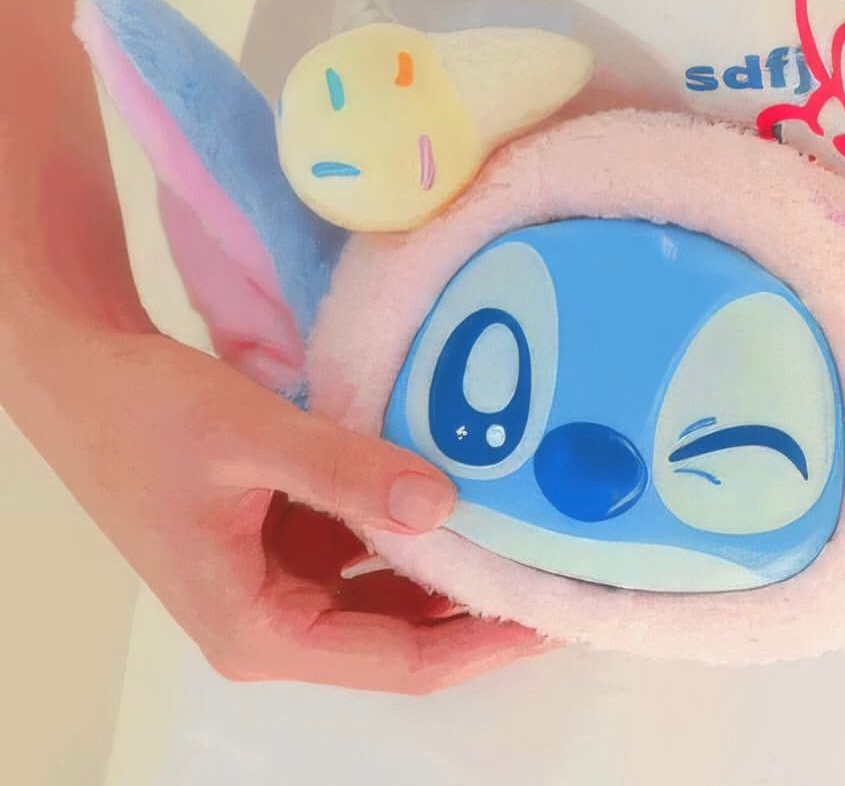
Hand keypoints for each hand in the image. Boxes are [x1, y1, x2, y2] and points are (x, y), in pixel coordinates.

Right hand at [0, 0, 544, 697]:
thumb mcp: (252, 441)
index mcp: (261, 628)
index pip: (404, 661)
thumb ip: (349, 472)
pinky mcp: (285, 540)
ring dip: (455, 569)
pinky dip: (416, 531)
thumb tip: (445, 508)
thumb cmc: (147, 416)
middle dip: (484, 611)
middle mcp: (276, 621)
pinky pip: (368, 551)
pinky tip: (465, 490)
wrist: (84, 376)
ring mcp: (282, 580)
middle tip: (568, 567)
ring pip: (393, 594)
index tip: (562, 612)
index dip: (489, 644)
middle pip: (406, 636)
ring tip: (533, 531)